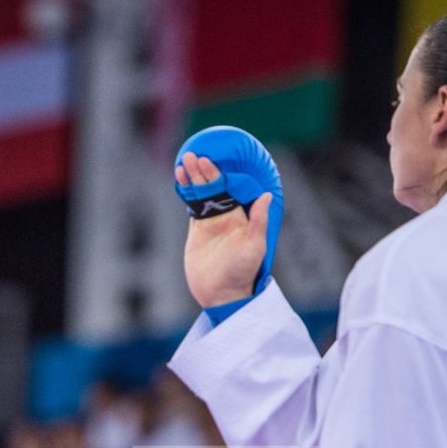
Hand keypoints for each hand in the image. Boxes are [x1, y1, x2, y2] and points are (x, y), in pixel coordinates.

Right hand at [177, 155, 273, 310]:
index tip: (209, 160)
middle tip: (192, 155)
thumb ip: (258, 220)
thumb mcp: (254, 245)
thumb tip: (266, 195)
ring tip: (183, 162)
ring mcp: (211, 222)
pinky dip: (186, 193)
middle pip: (213, 186)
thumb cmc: (242, 271)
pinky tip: (180, 180)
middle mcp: (226, 214)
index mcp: (240, 215)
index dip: (219, 173)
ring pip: (201, 194)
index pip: (228, 187)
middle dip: (203, 171)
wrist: (222, 292)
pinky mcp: (198, 230)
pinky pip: (192, 206)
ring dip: (192, 178)